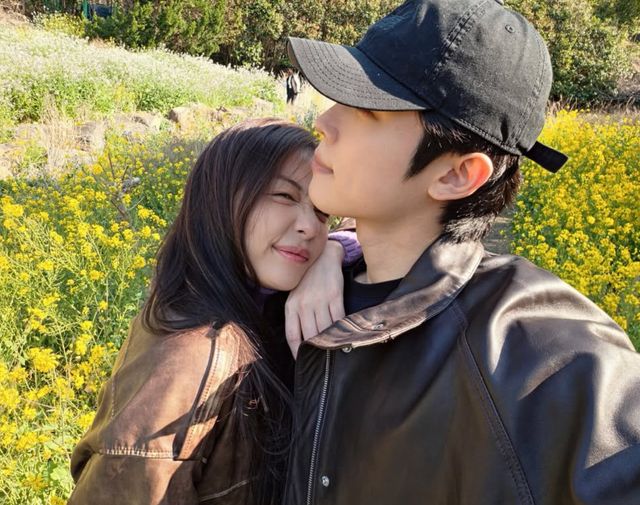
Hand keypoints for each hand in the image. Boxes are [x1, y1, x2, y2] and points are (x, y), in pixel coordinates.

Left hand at [285, 240, 345, 358]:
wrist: (323, 257)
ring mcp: (320, 299)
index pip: (293, 336)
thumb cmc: (308, 281)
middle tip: (322, 363)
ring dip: (330, 343)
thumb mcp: (295, 297)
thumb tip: (303, 342)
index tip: (304, 362)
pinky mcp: (335, 295)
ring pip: (325, 329)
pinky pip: (339, 318)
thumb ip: (297, 317)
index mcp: (291, 306)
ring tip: (334, 354)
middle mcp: (304, 304)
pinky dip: (341, 330)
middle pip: (311, 335)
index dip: (298, 352)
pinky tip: (344, 337)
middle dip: (317, 351)